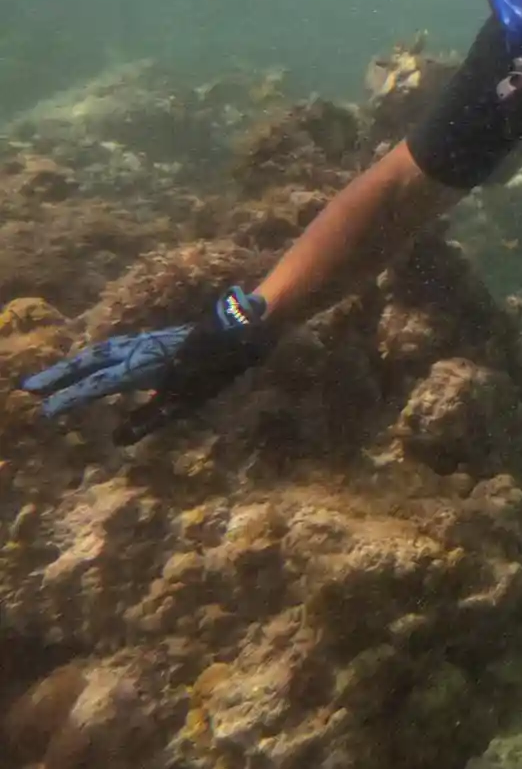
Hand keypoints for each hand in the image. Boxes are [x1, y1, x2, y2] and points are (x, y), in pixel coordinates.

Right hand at [19, 287, 274, 443]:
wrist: (245, 329)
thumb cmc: (218, 368)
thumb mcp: (188, 401)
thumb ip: (150, 419)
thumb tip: (116, 439)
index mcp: (141, 368)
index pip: (96, 386)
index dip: (69, 400)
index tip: (44, 412)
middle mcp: (138, 350)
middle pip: (90, 361)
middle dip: (59, 375)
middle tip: (29, 387)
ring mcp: (147, 341)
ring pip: (102, 350)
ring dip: (75, 363)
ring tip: (53, 377)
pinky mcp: (157, 338)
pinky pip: (116, 346)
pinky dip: (96, 355)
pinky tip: (96, 364)